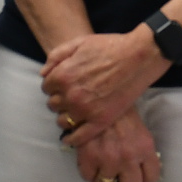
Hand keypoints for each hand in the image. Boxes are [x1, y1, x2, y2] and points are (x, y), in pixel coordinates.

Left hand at [42, 29, 168, 139]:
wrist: (138, 57)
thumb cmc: (110, 46)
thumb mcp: (79, 42)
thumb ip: (56, 56)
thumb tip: (43, 73)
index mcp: (63, 75)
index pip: (46, 87)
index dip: (54, 84)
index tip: (63, 84)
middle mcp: (71, 95)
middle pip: (52, 104)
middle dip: (59, 99)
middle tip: (71, 96)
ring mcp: (85, 110)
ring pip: (62, 121)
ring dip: (65, 116)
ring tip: (74, 111)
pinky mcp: (100, 121)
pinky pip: (79, 137)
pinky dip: (72, 139)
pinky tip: (70, 137)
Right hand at [72, 110, 162, 181]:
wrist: (100, 96)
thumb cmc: (121, 111)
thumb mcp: (140, 130)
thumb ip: (141, 151)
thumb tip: (138, 170)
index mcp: (145, 149)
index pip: (151, 178)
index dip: (143, 178)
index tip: (137, 174)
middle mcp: (128, 158)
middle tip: (120, 180)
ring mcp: (107, 160)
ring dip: (104, 181)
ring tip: (103, 170)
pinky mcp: (88, 157)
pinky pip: (88, 178)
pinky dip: (89, 172)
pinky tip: (91, 162)